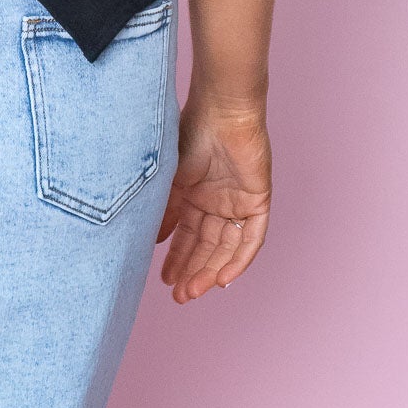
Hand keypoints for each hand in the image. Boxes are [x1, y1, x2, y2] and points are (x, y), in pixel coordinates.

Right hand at [157, 103, 270, 302]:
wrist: (220, 111)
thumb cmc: (188, 134)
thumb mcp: (168, 179)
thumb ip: (162, 211)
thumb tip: (150, 242)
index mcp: (194, 194)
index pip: (186, 235)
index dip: (176, 258)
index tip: (163, 279)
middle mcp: (216, 201)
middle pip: (206, 246)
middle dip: (192, 271)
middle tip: (178, 296)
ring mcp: (237, 202)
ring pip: (226, 247)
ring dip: (211, 271)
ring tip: (193, 292)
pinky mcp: (257, 201)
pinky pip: (251, 238)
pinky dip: (238, 260)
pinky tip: (223, 279)